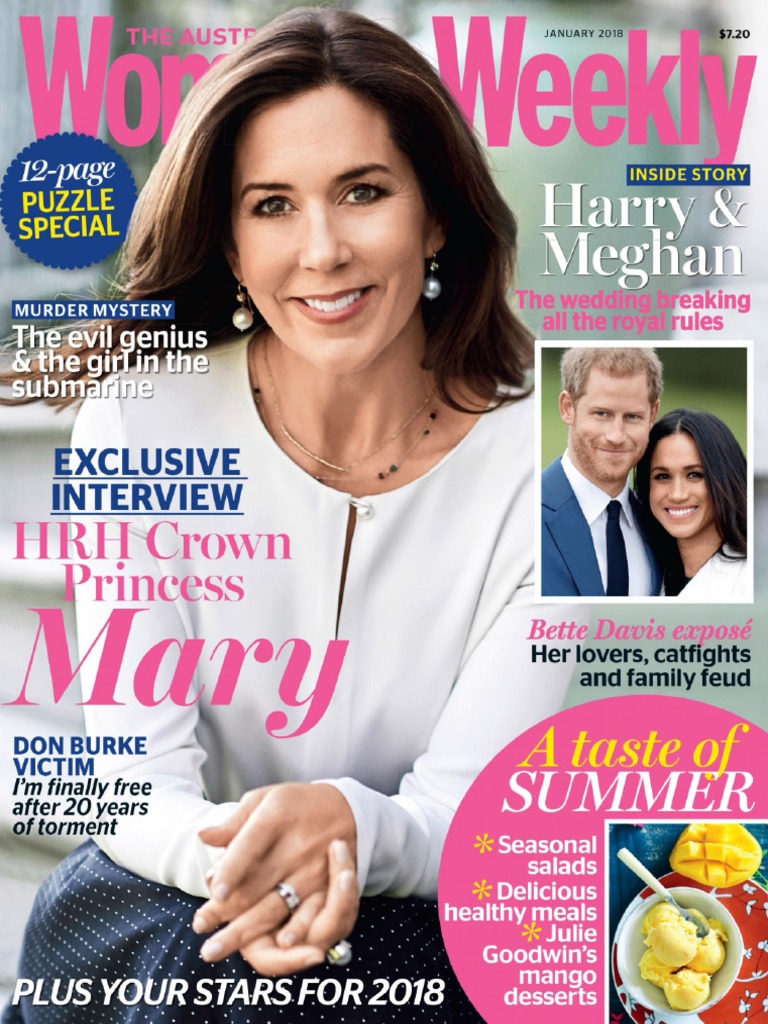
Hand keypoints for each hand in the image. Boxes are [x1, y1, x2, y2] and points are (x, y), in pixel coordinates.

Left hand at [193, 783, 357, 971]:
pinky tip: (277, 946)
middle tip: (199, 926)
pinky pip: (309, 915)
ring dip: (244, 930)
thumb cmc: (296, 804)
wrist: (347, 809)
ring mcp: (313, 869)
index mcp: (277, 816)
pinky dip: (294, 932)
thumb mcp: (265, 799)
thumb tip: (203, 837)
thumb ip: (234, 822)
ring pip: (275, 906)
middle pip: (257, 883)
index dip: (233, 869)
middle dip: (225, 910)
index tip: (215, 891)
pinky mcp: (327, 888)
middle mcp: (296, 844)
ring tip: (215, 948)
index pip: (251, 845)